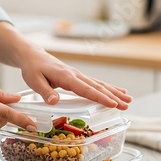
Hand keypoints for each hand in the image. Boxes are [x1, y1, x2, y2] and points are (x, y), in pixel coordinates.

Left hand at [0, 22, 132, 109]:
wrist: (32, 55)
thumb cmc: (32, 68)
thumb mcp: (33, 80)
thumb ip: (45, 91)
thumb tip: (55, 101)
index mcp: (65, 76)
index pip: (85, 89)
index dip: (99, 97)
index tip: (112, 104)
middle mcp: (75, 75)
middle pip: (97, 87)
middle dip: (113, 96)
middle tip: (127, 105)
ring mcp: (78, 75)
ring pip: (99, 84)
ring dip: (114, 93)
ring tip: (128, 100)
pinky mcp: (78, 77)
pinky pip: (95, 83)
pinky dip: (108, 88)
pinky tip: (118, 93)